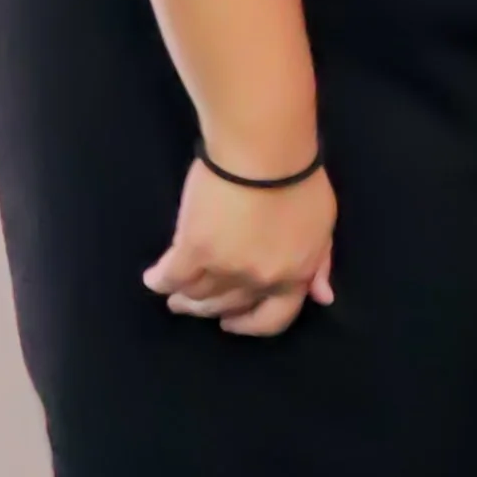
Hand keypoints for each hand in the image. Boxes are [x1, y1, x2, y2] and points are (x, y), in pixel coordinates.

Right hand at [145, 154, 335, 337]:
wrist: (265, 151)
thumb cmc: (299, 179)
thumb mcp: (323, 224)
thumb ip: (320, 263)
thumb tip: (322, 297)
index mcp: (294, 276)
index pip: (273, 320)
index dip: (250, 326)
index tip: (231, 323)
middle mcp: (259, 281)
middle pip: (228, 306)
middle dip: (209, 310)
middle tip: (192, 304)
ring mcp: (226, 268)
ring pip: (197, 295)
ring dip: (183, 297)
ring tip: (173, 293)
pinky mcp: (194, 250)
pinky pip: (171, 276)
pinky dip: (159, 280)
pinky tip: (153, 279)